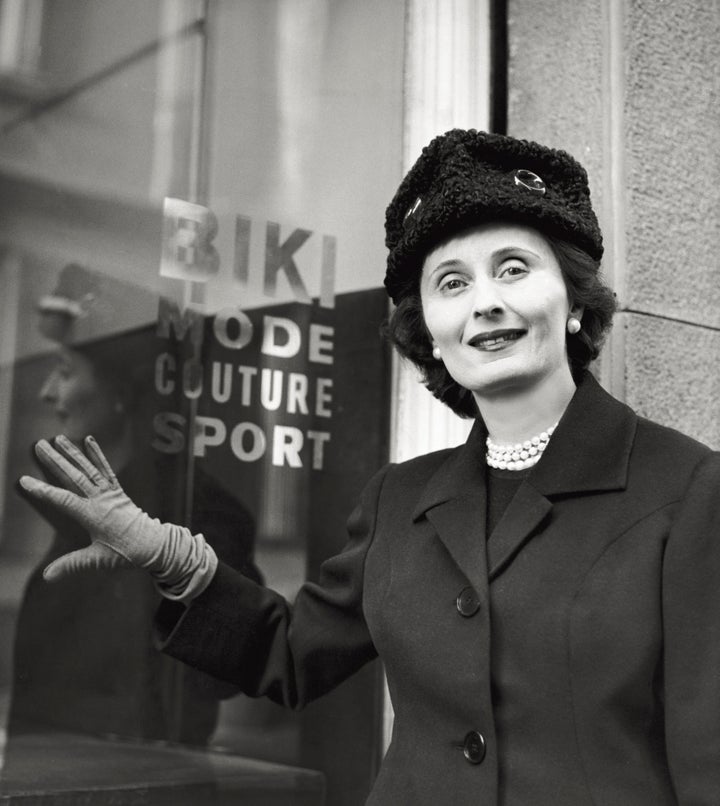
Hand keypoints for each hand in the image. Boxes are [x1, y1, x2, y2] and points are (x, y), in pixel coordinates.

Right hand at [18, 435, 172, 581]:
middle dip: (56, 461)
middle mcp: (101, 500)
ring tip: (58, 438)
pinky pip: (106, 469)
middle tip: (39, 445)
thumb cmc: (126, 552)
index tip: (26, 480)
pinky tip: (89, 441)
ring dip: (73, 453)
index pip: (63, 500)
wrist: (153, 544)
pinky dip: (98, 455)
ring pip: (89, 469)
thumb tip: (47, 576)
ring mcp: (110, 493)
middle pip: (75, 477)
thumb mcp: (97, 560)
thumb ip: (71, 565)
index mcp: (93, 515)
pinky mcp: (118, 490)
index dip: (44, 490)